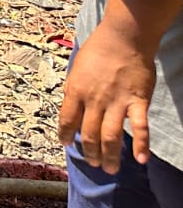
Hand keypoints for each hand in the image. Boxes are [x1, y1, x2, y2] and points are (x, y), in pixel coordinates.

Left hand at [60, 17, 156, 171]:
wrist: (123, 38)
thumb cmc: (98, 50)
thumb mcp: (76, 68)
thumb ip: (73, 88)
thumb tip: (69, 103)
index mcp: (76, 91)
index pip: (67, 120)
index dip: (66, 135)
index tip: (67, 145)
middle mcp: (94, 100)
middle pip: (89, 134)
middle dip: (90, 152)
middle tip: (93, 164)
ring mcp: (117, 102)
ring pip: (111, 136)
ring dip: (109, 156)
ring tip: (109, 169)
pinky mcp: (137, 101)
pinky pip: (140, 127)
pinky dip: (141, 145)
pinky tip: (141, 160)